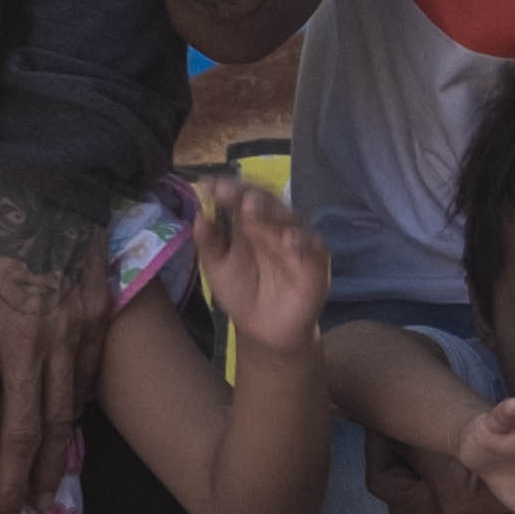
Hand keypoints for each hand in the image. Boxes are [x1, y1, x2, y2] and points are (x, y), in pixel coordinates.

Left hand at [0, 172, 110, 513]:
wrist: (50, 175)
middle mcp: (31, 346)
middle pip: (23, 433)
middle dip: (9, 485)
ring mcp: (71, 336)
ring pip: (63, 417)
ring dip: (49, 464)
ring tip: (38, 498)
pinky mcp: (99, 322)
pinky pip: (89, 383)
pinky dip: (77, 417)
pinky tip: (67, 439)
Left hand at [190, 171, 328, 352]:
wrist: (263, 328)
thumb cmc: (241, 290)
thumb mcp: (217, 267)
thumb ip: (209, 243)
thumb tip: (199, 216)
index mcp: (249, 220)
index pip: (240, 197)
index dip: (227, 189)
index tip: (208, 185)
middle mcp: (274, 224)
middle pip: (264, 202)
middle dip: (247, 195)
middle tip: (229, 192)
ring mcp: (296, 240)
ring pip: (288, 219)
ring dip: (270, 213)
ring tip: (252, 209)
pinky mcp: (315, 260)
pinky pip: (313, 246)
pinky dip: (302, 242)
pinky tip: (289, 241)